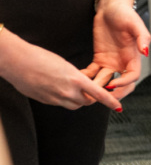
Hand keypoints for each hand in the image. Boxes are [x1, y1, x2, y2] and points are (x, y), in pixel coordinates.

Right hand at [0, 37, 121, 111]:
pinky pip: (60, 104)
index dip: (110, 102)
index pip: (98, 94)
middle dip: (92, 98)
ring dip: (78, 100)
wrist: (17, 62)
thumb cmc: (39, 57)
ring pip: (74, 105)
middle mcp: (66, 92)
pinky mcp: (45, 101)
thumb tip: (80, 84)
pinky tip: (59, 88)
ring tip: (75, 89)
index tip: (118, 107)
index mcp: (75, 80)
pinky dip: (64, 99)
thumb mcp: (65, 64)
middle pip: (87, 102)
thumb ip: (76, 77)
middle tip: (92, 90)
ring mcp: (54, 98)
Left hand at [91, 0, 148, 98]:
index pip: (132, 76)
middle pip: (122, 84)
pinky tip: (79, 78)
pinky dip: (87, 77)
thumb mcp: (135, 24)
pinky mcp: (99, 58)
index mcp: (134, 56)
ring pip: (105, 80)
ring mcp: (111, 61)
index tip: (112, 85)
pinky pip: (93, 72)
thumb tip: (145, 51)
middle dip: (113, 92)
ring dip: (97, 87)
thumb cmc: (124, 14)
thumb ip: (142, 37)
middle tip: (101, 97)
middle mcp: (123, 62)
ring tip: (86, 89)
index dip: (124, 83)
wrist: (110, 8)